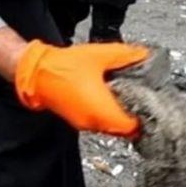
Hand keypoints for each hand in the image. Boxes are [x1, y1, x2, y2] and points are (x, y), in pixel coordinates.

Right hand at [14, 40, 148, 136]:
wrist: (37, 73)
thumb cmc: (64, 66)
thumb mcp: (100, 55)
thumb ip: (125, 56)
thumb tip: (143, 56)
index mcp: (101, 109)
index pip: (131, 127)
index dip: (142, 117)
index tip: (149, 105)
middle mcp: (93, 121)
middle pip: (122, 131)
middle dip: (133, 117)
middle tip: (140, 100)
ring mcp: (84, 123)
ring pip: (110, 128)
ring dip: (119, 116)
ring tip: (126, 97)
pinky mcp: (78, 120)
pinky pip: (99, 123)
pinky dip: (107, 115)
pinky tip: (109, 98)